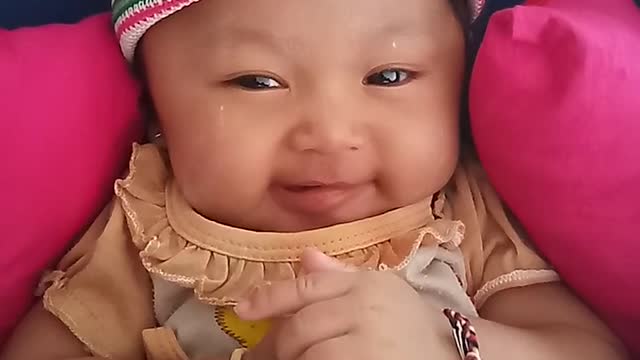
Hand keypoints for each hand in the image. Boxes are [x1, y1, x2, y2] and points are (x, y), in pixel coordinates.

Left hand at [235, 249, 457, 359]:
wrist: (455, 355)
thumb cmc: (413, 325)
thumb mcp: (381, 292)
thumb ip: (340, 276)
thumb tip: (304, 256)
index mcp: (365, 283)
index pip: (308, 286)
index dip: (270, 297)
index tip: (244, 309)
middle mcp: (364, 306)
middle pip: (301, 325)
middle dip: (275, 344)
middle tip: (258, 356)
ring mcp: (366, 340)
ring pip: (307, 353)